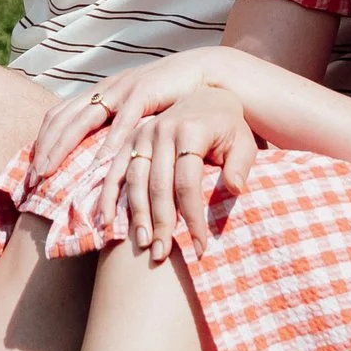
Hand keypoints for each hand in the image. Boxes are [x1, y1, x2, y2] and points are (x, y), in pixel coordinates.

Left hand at [29, 50, 221, 185]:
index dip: (43, 142)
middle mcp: (106, 89)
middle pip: (62, 118)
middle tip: (32, 179)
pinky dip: (107, 143)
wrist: (206, 75)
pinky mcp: (145, 90)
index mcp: (100, 93)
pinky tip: (98, 164)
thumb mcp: (136, 114)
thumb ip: (116, 129)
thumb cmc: (172, 100)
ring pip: (82, 119)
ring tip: (50, 173)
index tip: (32, 171)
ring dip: (63, 147)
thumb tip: (97, 159)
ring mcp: (123, 88)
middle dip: (44, 149)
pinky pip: (121, 120)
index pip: (59, 116)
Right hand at [120, 84, 256, 260]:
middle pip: (158, 186)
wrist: (208, 94)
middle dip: (162, 224)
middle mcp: (162, 130)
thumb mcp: (244, 142)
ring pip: (135, 181)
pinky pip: (114, 170)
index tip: (200, 247)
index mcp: (191, 130)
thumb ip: (240, 165)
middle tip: (163, 255)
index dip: (193, 217)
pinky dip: (108, 195)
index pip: (188, 183)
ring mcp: (142, 134)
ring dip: (137, 215)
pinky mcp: (130, 140)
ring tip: (144, 244)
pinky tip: (106, 221)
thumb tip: (235, 189)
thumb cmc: (229, 127)